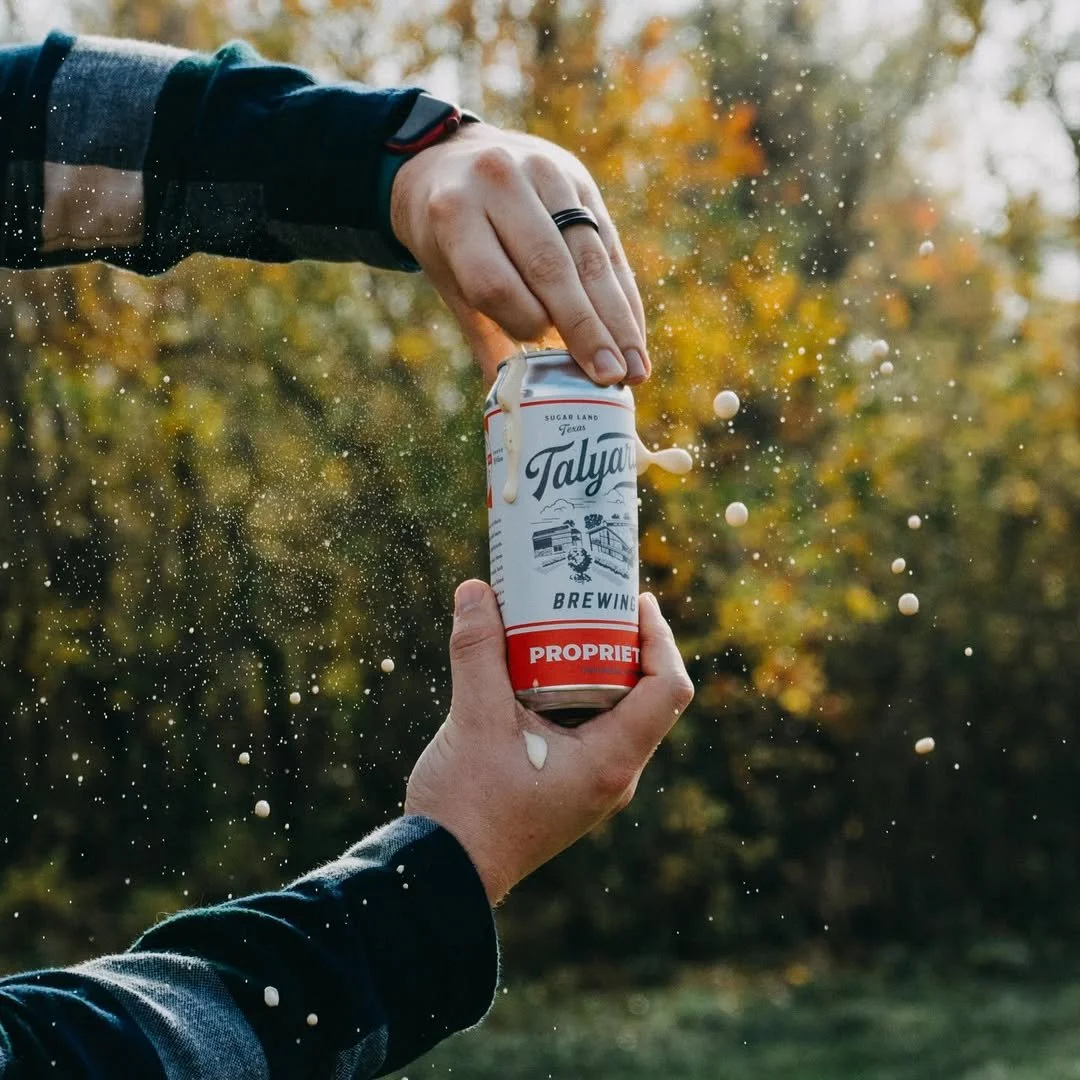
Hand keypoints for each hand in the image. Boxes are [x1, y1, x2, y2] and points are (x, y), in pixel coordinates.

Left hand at [389, 123, 649, 386]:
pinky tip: (634, 335)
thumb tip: (517, 408)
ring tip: (634, 369)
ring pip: (589, 256)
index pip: (493, 279)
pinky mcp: (579, 178)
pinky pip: (610, 244)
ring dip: (617, 320)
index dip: (521, 320)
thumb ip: (484, 333)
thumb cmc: (449, 236)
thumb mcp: (448, 278)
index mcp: (453, 212)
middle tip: (610, 378)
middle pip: (551, 267)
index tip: (543, 352)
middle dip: (586, 329)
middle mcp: (500, 183)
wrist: (451, 159)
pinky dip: (624, 297)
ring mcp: (544, 173)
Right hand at [404, 580, 693, 905]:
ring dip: (594, 668)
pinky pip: (586, 729)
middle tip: (593, 603)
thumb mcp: (473, 720)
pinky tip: (533, 670)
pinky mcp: (568, 787)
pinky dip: (571, 693)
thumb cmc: (467, 808)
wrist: (443, 875)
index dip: (660, 638)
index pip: (668, 689)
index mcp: (610, 761)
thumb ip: (477, 652)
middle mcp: (613, 775)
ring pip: (613, 713)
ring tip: (563, 626)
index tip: (636, 601)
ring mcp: (592, 784)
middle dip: (623, 644)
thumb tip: (476, 590)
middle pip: (645, 696)